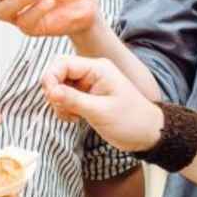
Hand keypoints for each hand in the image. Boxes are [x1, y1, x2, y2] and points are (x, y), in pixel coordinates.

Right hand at [41, 56, 163, 152]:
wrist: (146, 133)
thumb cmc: (130, 120)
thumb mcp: (99, 111)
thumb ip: (73, 99)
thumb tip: (50, 91)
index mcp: (98, 68)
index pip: (63, 63)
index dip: (51, 78)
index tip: (52, 98)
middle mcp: (92, 72)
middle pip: (59, 73)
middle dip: (55, 92)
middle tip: (64, 109)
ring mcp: (89, 84)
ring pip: (60, 87)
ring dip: (59, 103)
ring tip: (73, 117)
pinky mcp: (87, 96)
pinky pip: (66, 97)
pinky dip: (65, 108)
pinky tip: (76, 119)